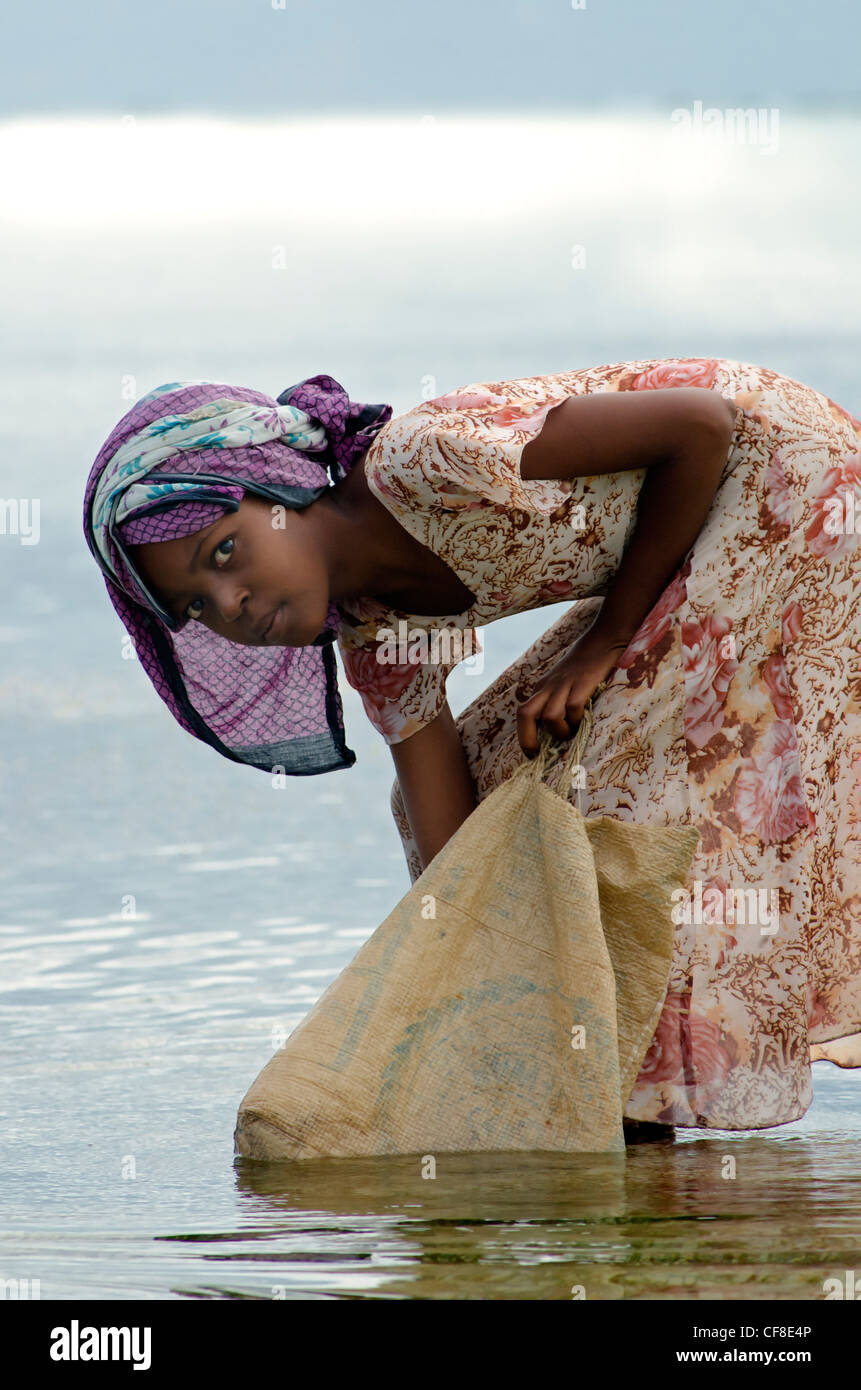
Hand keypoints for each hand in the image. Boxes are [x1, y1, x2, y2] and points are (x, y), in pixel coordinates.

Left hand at [515, 631, 624, 756]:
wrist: (604, 638)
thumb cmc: (586, 665)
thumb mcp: (564, 682)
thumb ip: (557, 700)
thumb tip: (555, 732)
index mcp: (542, 688)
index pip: (522, 712)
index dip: (523, 735)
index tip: (532, 753)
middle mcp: (548, 687)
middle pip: (525, 714)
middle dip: (527, 739)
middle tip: (538, 753)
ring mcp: (565, 684)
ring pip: (548, 716)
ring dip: (560, 731)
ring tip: (572, 731)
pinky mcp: (583, 682)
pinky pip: (573, 707)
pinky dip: (577, 718)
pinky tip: (585, 718)